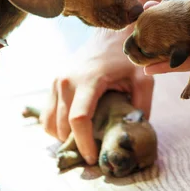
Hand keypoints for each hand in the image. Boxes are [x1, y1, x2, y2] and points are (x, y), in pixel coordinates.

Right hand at [40, 28, 153, 164]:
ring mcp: (56, 81)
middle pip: (62, 126)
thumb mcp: (142, 80)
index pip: (79, 120)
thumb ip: (141, 107)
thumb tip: (136, 134)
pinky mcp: (53, 83)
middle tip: (94, 153)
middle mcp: (66, 81)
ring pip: (49, 123)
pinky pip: (47, 114)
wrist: (110, 33)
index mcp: (88, 80)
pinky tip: (74, 130)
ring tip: (83, 142)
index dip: (84, 143)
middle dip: (76, 144)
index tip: (93, 158)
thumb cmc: (127, 57)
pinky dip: (56, 127)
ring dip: (63, 137)